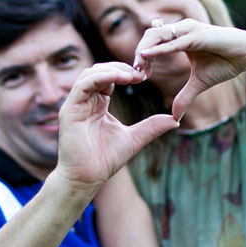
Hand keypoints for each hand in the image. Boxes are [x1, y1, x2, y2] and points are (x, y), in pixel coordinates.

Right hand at [55, 62, 178, 190]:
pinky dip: (101, 77)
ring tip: (131, 75)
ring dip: (111, 70)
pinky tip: (119, 78)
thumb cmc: (105, 160)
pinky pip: (83, 85)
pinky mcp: (69, 109)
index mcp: (97, 105)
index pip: (109, 78)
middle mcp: (85, 101)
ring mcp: (76, 104)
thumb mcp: (134, 139)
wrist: (87, 178)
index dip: (126, 73)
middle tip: (140, 73)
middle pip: (99, 71)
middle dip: (120, 68)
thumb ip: (152, 127)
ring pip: (90, 74)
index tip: (144, 76)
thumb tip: (176, 120)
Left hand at [132, 21, 245, 120]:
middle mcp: (182, 30)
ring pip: (158, 36)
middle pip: (150, 36)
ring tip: (137, 66)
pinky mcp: (197, 35)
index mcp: (180, 37)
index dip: (142, 57)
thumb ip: (185, 96)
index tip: (138, 75)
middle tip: (134, 72)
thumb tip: (174, 116)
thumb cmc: (226, 63)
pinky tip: (146, 56)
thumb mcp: (200, 83)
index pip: (153, 42)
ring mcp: (189, 30)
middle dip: (139, 53)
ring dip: (145, 51)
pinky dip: (159, 49)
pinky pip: (174, 41)